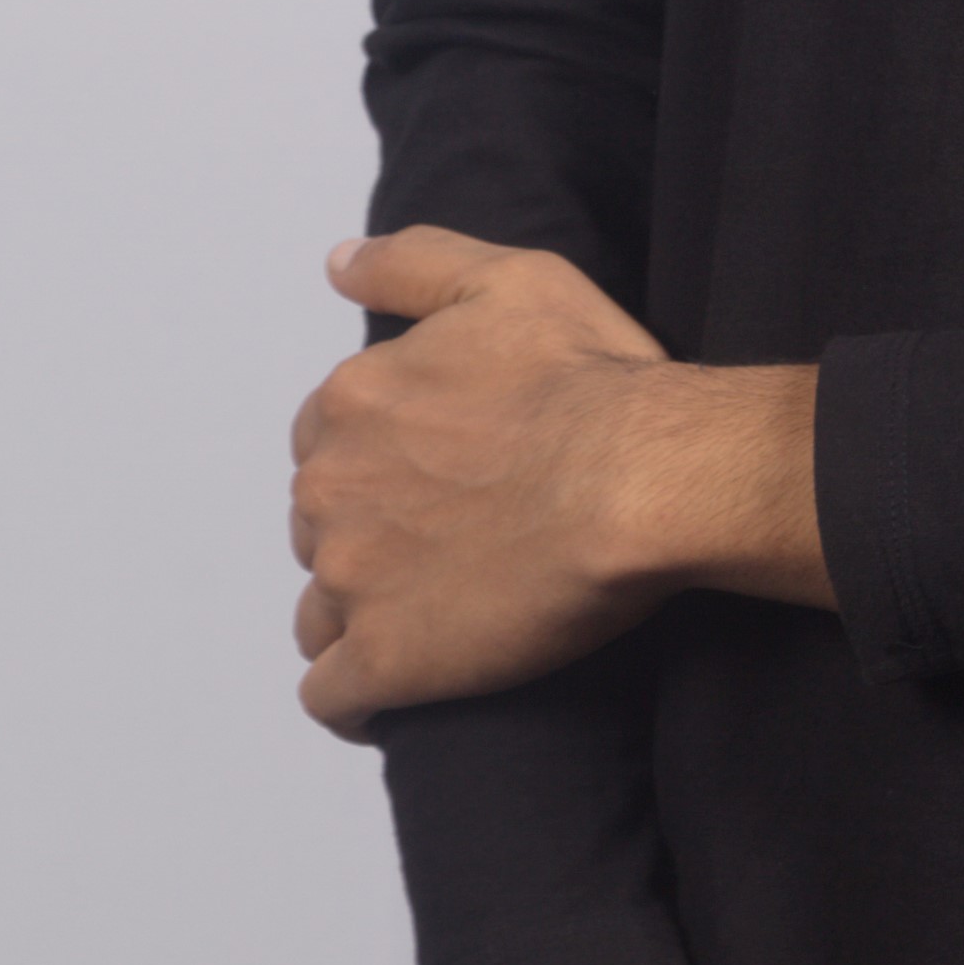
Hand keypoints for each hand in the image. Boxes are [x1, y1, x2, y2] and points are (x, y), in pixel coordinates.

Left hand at [290, 227, 826, 733]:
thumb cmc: (593, 380)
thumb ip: (412, 263)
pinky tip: (392, 700)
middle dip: (367, 538)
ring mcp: (352, 579)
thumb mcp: (509, 280)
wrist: (645, 479)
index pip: (325, 443)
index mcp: (353, 403)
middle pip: (319, 527)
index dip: (377, 463)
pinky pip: (333, 696)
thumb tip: (338, 264)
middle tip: (451, 549)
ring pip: (318, 613)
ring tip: (431, 625)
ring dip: (359, 618)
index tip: (432, 482)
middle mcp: (332, 489)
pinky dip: (356, 701)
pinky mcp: (388, 659)